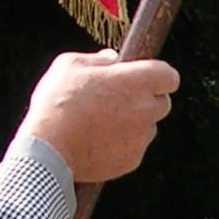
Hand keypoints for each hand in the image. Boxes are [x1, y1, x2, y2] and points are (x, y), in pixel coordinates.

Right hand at [22, 49, 177, 182]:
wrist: (49, 148)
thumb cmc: (57, 101)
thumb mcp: (69, 65)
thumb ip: (98, 59)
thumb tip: (113, 59)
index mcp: (137, 81)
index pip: (170, 76)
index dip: (159, 76)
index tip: (146, 77)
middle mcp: (147, 109)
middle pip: (162, 102)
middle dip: (146, 99)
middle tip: (117, 99)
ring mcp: (142, 137)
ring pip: (147, 126)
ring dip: (133, 123)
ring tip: (99, 123)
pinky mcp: (133, 159)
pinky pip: (134, 148)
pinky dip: (121, 144)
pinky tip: (96, 141)